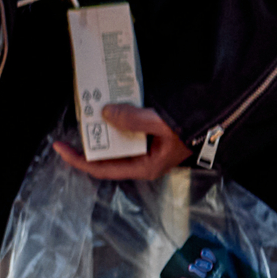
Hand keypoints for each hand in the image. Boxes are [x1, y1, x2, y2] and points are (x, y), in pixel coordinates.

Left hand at [53, 105, 192, 180]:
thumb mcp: (160, 124)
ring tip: (86, 113)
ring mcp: (145, 150)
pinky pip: (125, 132)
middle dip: (86, 142)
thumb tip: (106, 113)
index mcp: (142, 167)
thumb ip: (133, 120)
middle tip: (71, 125)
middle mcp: (141, 162)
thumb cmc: (192, 129)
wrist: (217, 122)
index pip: (100, 169)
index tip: (59, 147)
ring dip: (100, 130)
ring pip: (114, 143)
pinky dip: (115, 121)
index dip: (77, 159)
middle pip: (104, 157)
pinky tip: (108, 108)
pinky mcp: (149, 138)